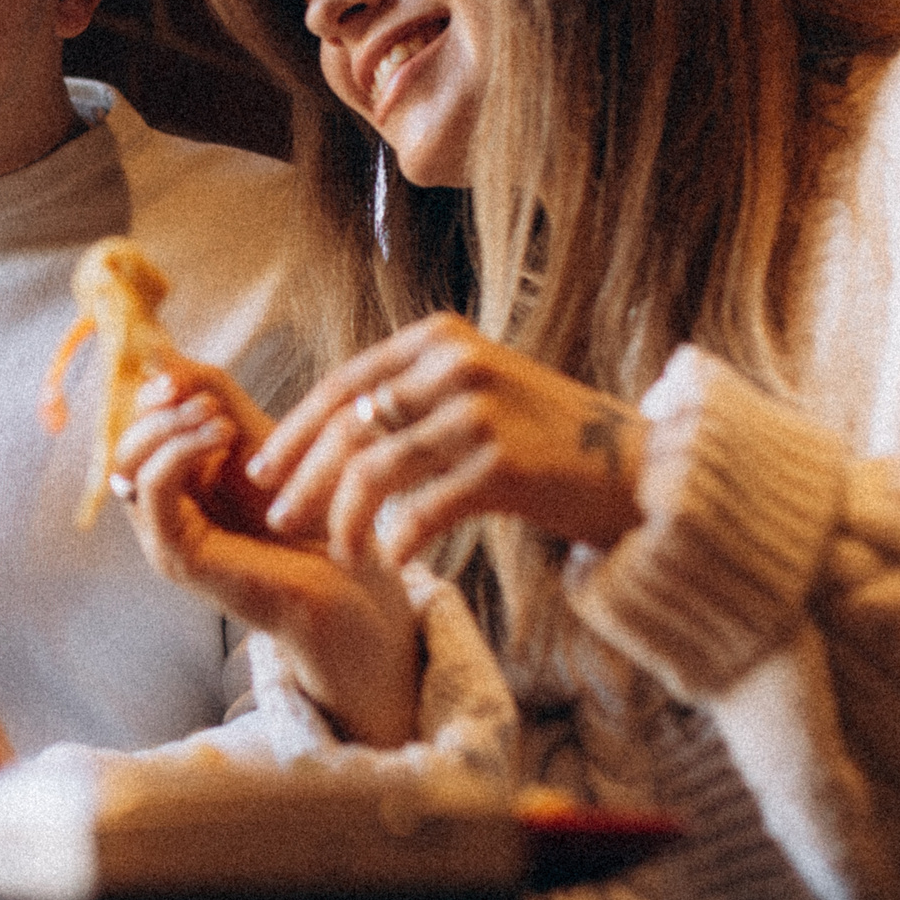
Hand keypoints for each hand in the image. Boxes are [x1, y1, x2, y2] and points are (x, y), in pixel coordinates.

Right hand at [112, 382, 417, 746]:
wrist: (351, 585)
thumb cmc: (312, 519)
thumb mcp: (257, 438)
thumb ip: (214, 399)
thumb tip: (162, 354)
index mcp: (178, 489)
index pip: (134, 431)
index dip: (150, 397)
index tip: (181, 376)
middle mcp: (163, 516)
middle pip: (122, 446)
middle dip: (155, 410)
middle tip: (196, 396)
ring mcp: (165, 539)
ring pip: (128, 468)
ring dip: (166, 428)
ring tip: (215, 416)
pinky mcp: (178, 557)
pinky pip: (152, 494)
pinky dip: (177, 454)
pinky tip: (220, 438)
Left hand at [249, 312, 647, 567]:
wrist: (637, 468)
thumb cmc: (541, 439)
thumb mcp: (471, 394)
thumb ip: (407, 398)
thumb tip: (323, 433)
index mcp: (438, 340)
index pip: (343, 384)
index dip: (295, 430)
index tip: (261, 468)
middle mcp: (456, 364)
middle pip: (349, 425)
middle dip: (304, 476)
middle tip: (278, 516)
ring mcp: (481, 412)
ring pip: (375, 469)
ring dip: (342, 515)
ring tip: (332, 548)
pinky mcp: (506, 464)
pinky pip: (424, 508)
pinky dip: (398, 537)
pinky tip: (389, 558)